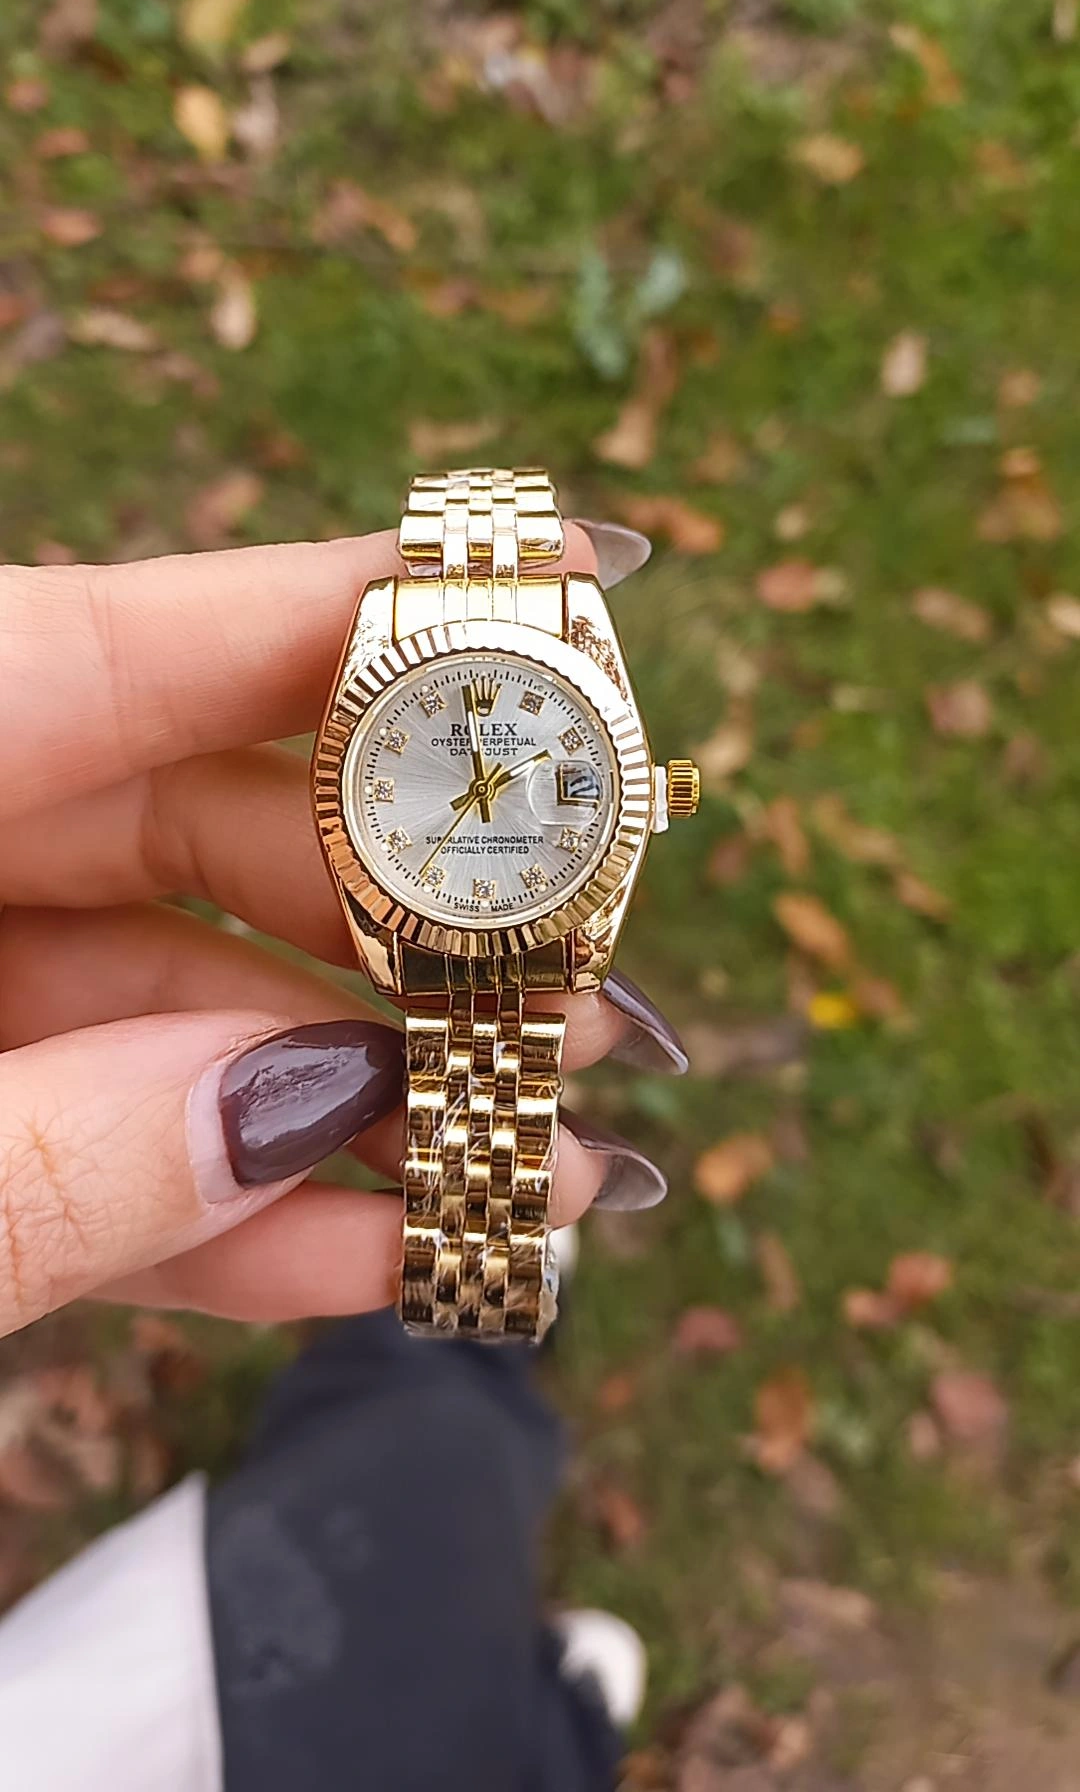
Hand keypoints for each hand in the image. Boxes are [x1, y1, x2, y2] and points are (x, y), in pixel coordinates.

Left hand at [0, 527, 647, 1338]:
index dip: (337, 616)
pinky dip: (232, 1209)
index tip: (555, 580)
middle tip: (581, 982)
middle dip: (400, 914)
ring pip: (161, 1006)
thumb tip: (299, 1096)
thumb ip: (36, 1168)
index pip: (107, 648)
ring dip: (352, 1095)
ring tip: (545, 1157)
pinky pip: (94, 1152)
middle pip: (179, 822)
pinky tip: (394, 1249)